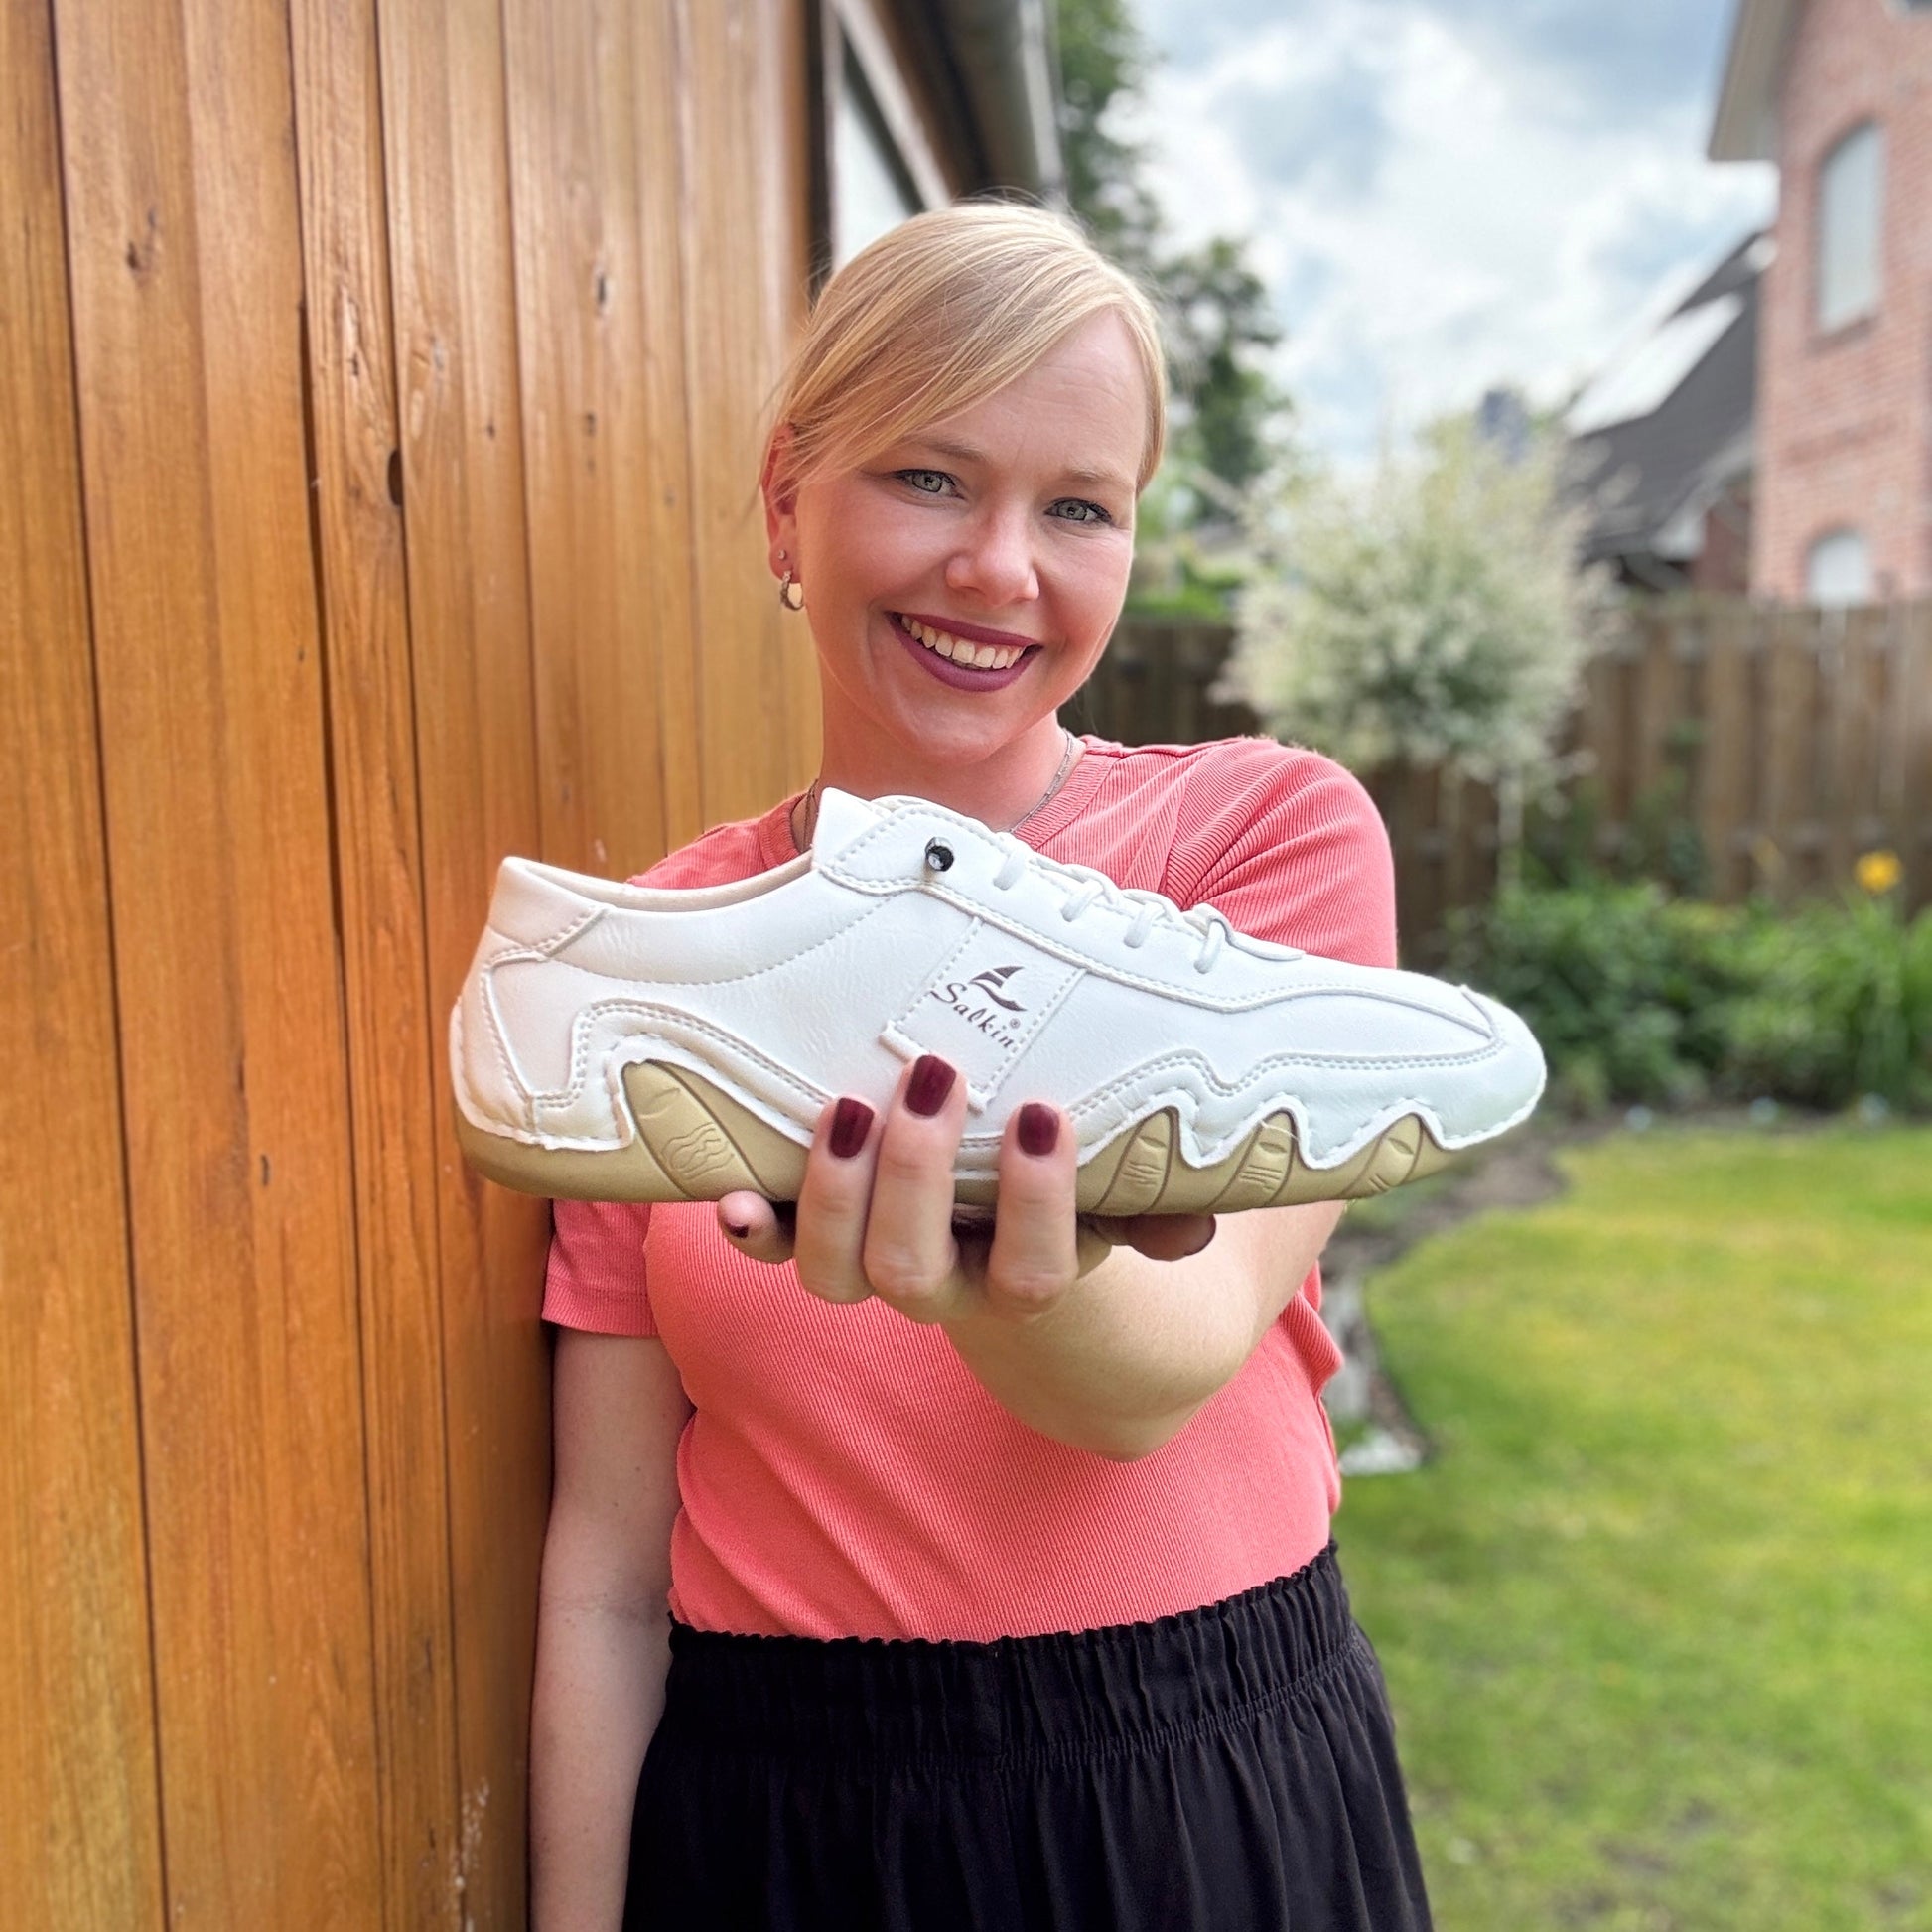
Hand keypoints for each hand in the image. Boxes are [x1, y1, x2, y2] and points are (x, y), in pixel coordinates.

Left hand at [717, 1055, 1214, 1324]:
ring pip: (834, 1272)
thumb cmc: (1072, 1197)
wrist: (1006, 1253)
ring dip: (834, 1191)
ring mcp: (872, 1267)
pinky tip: (729, 1194)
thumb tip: (1197, 1226)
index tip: (1042, 1114)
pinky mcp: (819, 1236)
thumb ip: (1154, 1206)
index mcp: (1027, 1280)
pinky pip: (775, 1247)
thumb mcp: (1120, 1196)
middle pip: (911, 1272)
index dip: (1033, 1205)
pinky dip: (751, 1225)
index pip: (1033, 1275)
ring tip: (847, 1104)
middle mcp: (943, 1288)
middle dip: (916, 1176)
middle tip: (936, 1076)